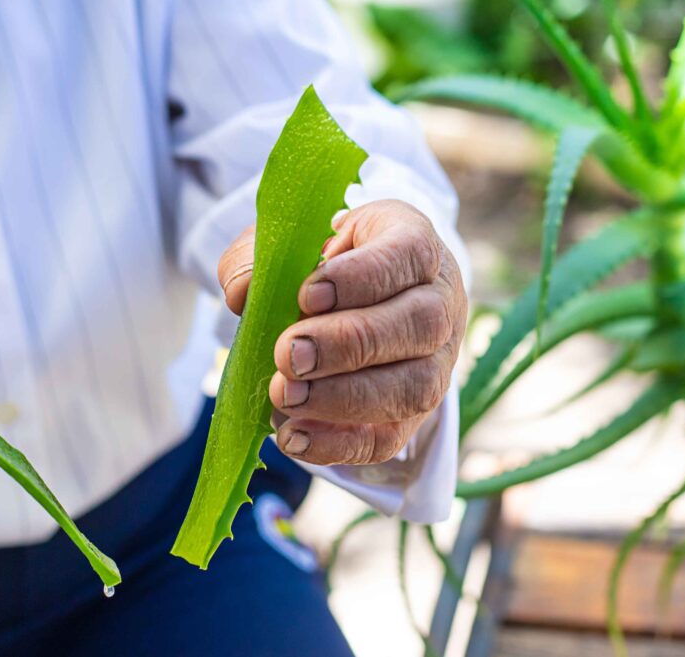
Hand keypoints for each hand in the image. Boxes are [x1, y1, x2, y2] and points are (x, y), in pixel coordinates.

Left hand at [218, 200, 466, 465]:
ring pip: (416, 387)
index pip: (410, 254)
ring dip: (345, 398)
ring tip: (286, 396)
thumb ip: (262, 257)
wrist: (350, 299)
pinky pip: (391, 437)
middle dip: (350, 343)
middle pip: (421, 324)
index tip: (307, 295)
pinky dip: (338, 444)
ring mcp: (437, 360)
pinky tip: (293, 435)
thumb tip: (243, 293)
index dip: (362, 278)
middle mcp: (440, 300)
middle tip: (289, 355)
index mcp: (414, 241)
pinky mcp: (415, 412)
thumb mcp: (291, 242)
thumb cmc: (321, 262)